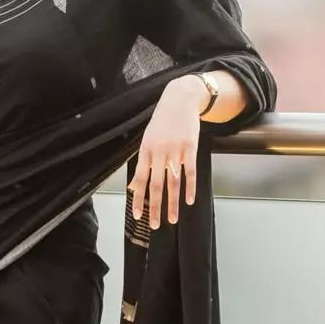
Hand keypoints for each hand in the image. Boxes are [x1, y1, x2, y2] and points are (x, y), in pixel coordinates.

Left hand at [128, 76, 201, 227]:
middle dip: (155, 207)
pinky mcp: (190, 147)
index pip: (140, 180)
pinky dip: (190, 187)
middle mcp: (158, 151)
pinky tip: (189, 200)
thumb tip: (135, 186)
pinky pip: (190, 171)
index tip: (138, 217)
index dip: (139, 199)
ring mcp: (175, 149)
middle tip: (155, 225)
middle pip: (156, 185)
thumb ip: (143, 164)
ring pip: (173, 182)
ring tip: (172, 219)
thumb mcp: (148, 140)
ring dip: (172, 203)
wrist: (180, 98)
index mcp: (145, 150)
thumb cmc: (163, 122)